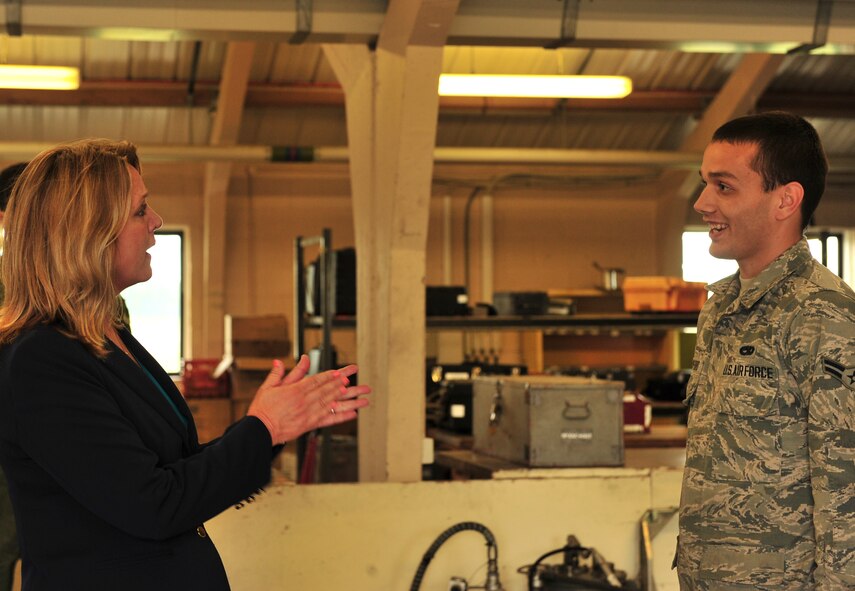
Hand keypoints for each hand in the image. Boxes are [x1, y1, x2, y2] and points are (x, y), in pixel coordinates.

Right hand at [247, 354, 370, 444]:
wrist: (259, 430)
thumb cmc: (262, 409)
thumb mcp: (267, 387)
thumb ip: (277, 374)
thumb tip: (279, 361)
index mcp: (295, 390)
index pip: (317, 380)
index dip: (331, 375)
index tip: (342, 372)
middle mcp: (305, 401)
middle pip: (328, 390)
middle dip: (343, 383)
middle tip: (356, 378)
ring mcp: (309, 413)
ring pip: (332, 403)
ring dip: (347, 399)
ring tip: (361, 395)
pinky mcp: (309, 425)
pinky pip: (329, 420)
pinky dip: (341, 417)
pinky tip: (353, 414)